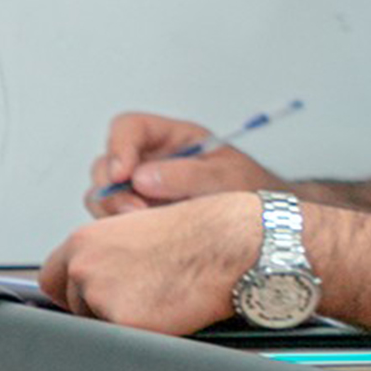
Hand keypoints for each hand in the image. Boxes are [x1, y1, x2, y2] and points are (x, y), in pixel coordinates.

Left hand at [40, 193, 264, 333]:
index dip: (73, 290)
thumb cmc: (200, 233)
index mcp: (84, 241)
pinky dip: (145, 334)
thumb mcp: (137, 231)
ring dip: (123, 321)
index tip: (89, 296)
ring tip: (159, 298)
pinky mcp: (124, 322)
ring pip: (98, 327)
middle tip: (142, 296)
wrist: (231, 242)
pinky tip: (168, 312)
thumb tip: (91, 284)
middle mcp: (84, 266)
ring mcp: (101, 295)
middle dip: (102, 308)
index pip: (52, 278)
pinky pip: (124, 342)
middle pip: (74, 306)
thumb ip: (106, 255)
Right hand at [86, 110, 282, 214]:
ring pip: (103, 196)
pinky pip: (114, 223)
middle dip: (112, 189)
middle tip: (135, 212)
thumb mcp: (229, 176)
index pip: (130, 128)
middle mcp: (151, 162)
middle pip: (107, 165)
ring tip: (145, 228)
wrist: (267, 223)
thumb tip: (142, 178)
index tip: (123, 174)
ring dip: (113, 213)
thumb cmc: (252, 190)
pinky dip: (121, 232)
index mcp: (173, 138)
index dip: (119, 146)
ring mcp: (143, 192)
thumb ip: (190, 174)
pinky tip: (146, 242)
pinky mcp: (142, 219)